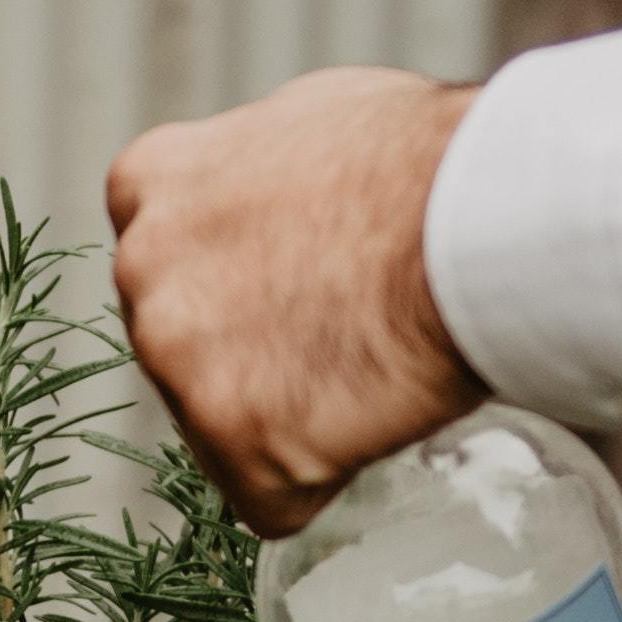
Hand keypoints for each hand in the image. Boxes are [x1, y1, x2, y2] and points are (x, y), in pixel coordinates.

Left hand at [104, 67, 485, 532]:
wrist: (479, 217)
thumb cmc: (422, 161)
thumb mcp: (309, 122)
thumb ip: (255, 175)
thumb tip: (278, 199)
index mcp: (151, 183)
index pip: (165, 264)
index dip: (237, 286)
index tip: (292, 290)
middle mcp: (142, 268)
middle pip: (184, 350)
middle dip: (253, 358)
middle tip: (343, 335)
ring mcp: (177, 357)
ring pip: (218, 429)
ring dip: (287, 420)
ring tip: (369, 370)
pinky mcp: (230, 435)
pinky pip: (267, 498)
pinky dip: (321, 479)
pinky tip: (372, 421)